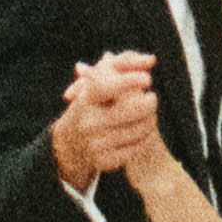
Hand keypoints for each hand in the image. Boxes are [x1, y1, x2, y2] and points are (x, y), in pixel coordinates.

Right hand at [50, 49, 161, 197]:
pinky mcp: (103, 161)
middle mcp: (88, 122)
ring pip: (139, 130)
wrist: (69, 143)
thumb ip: (122, 66)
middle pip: (133, 110)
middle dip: (149, 102)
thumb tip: (151, 59)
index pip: (109, 86)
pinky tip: (140, 132)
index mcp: (86, 99)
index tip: (147, 78)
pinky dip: (142, 139)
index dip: (130, 80)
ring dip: (149, 120)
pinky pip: (135, 148)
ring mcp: (95, 144)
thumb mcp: (96, 83)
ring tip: (149, 114)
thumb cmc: (92, 104)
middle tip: (152, 98)